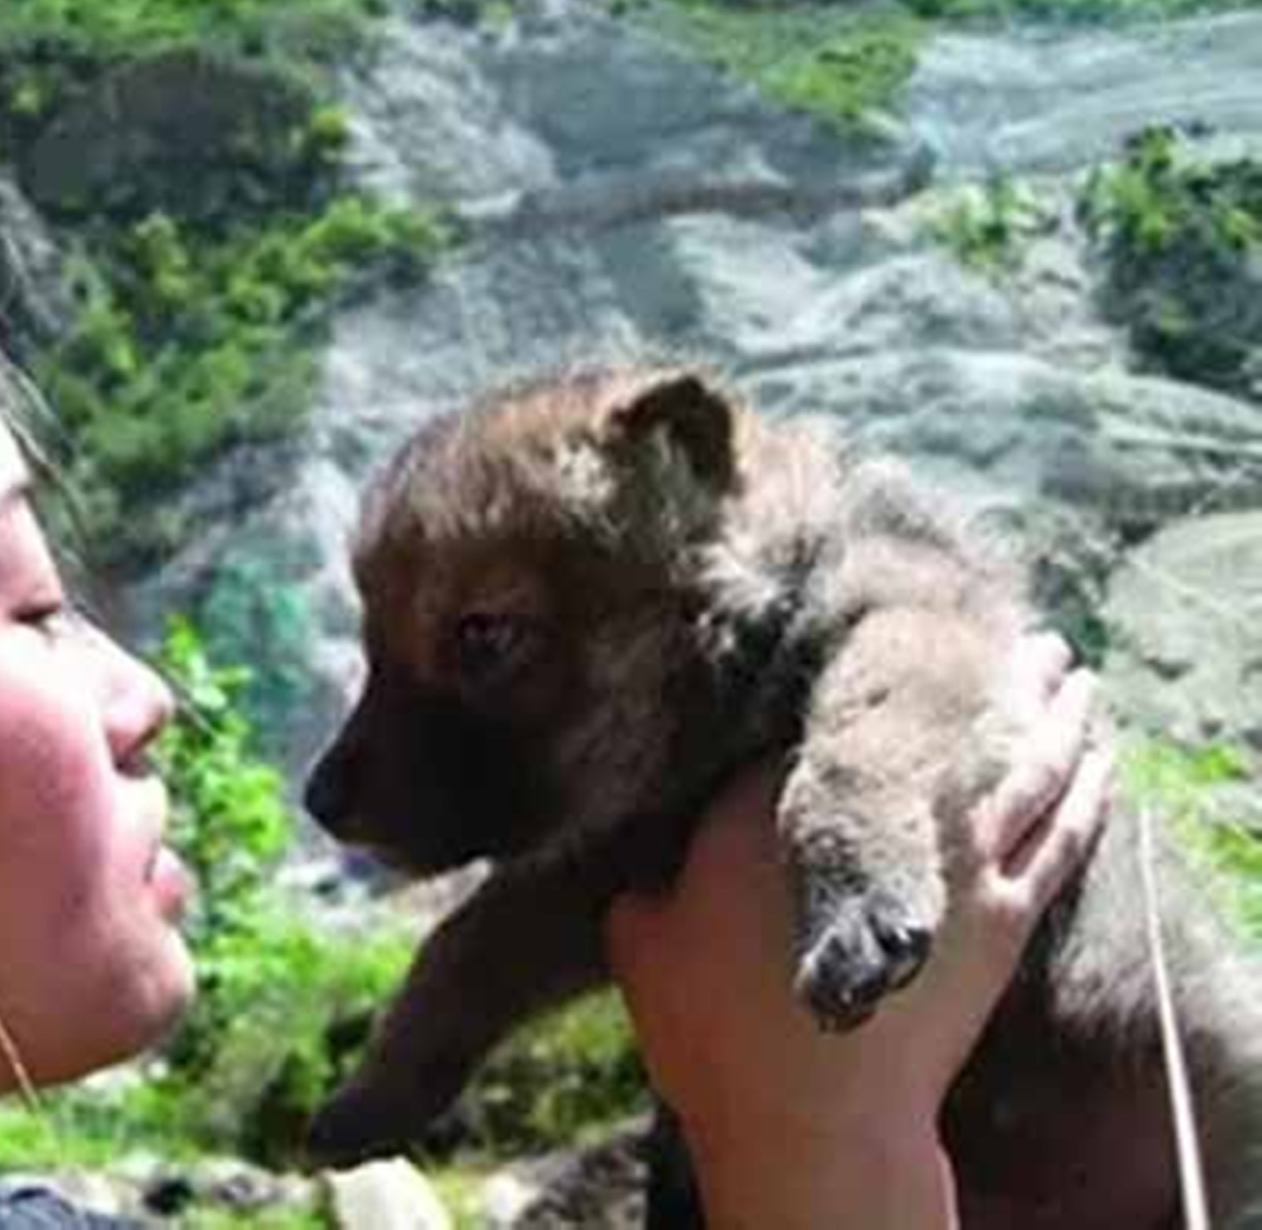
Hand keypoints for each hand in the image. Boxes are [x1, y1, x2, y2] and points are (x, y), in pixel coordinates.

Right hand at [602, 633, 1112, 1227]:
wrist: (807, 1115)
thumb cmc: (709, 1025)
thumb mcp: (637, 932)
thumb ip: (644, 879)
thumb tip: (642, 863)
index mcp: (768, 792)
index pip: (814, 702)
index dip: (842, 662)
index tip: (863, 631)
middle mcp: (870, 804)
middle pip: (939, 708)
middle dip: (973, 659)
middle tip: (993, 619)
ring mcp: (950, 856)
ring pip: (1015, 758)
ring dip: (1045, 707)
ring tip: (1055, 663)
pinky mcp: (1001, 914)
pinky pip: (1060, 833)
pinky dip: (1084, 788)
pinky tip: (1097, 756)